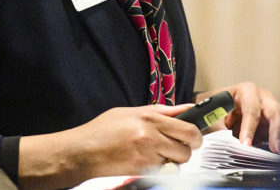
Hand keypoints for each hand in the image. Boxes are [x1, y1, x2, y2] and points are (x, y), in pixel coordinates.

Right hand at [18, 104, 202, 189]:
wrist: (83, 151)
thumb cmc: (103, 130)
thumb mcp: (130, 112)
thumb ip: (159, 111)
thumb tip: (184, 108)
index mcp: (149, 118)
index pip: (188, 128)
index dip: (196, 135)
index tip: (195, 137)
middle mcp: (151, 135)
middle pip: (187, 148)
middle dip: (188, 149)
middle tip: (180, 148)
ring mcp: (147, 155)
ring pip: (177, 161)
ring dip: (173, 160)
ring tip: (158, 154)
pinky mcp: (143, 170)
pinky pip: (162, 171)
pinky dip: (159, 168)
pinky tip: (144, 161)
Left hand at [199, 82, 279, 152]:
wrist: (215, 109)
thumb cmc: (215, 107)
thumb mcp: (213, 115)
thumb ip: (220, 129)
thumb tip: (229, 145)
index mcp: (246, 91)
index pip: (251, 110)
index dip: (249, 128)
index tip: (246, 144)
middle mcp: (262, 98)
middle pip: (275, 112)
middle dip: (275, 131)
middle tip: (274, 148)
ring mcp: (270, 110)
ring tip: (277, 151)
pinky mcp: (274, 123)